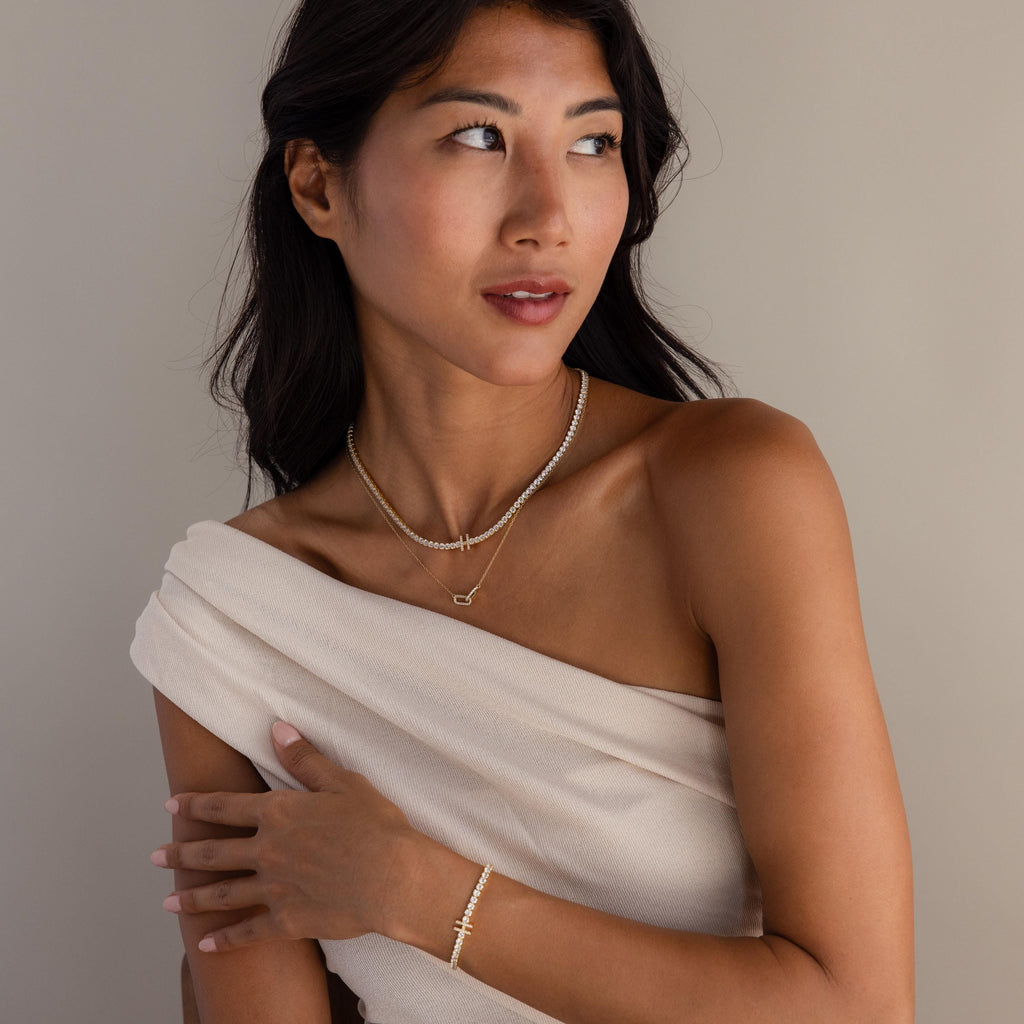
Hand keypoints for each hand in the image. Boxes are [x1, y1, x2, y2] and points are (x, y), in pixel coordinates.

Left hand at [150, 721, 417, 952]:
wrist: (394, 876)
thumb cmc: (375, 824)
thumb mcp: (342, 781)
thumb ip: (304, 758)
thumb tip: (276, 728)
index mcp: (278, 813)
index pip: (225, 806)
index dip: (195, 804)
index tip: (170, 805)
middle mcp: (267, 850)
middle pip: (213, 852)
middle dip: (181, 853)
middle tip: (154, 856)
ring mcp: (274, 888)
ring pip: (222, 893)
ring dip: (192, 896)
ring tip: (166, 901)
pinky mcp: (288, 921)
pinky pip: (247, 932)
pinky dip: (224, 939)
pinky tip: (205, 942)